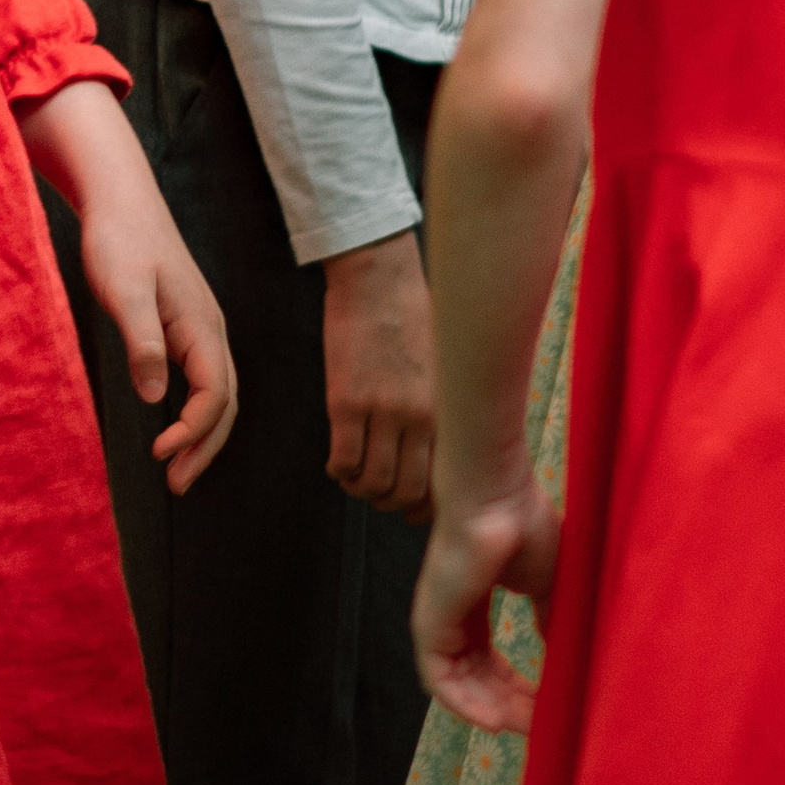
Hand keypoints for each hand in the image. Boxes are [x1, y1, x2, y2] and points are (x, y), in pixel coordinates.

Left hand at [15, 81, 237, 493]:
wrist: (120, 200)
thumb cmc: (120, 241)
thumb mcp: (125, 291)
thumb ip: (142, 341)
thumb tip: (156, 395)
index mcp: (202, 327)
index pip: (215, 395)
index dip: (194, 432)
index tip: (161, 454)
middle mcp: (210, 331)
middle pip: (225, 402)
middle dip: (205, 447)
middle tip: (176, 486)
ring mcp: (200, 328)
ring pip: (217, 393)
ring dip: (201, 434)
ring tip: (176, 470)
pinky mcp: (184, 325)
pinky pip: (201, 379)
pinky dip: (194, 411)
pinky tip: (171, 426)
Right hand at [322, 230, 434, 517]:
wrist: (379, 278)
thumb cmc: (413, 314)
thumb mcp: (444, 366)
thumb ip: (442, 407)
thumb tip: (435, 447)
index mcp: (447, 410)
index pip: (441, 482)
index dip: (423, 505)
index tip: (410, 506)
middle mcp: (420, 418)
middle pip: (405, 490)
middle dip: (389, 502)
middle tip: (377, 493)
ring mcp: (383, 411)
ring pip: (372, 482)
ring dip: (360, 489)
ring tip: (353, 478)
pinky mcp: (346, 401)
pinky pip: (343, 459)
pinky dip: (338, 471)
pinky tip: (337, 462)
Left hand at [412, 475, 560, 732]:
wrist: (499, 497)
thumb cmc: (523, 526)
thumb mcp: (549, 587)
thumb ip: (552, 623)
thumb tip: (569, 658)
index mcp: (475, 608)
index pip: (492, 664)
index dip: (521, 690)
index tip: (550, 708)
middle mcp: (453, 618)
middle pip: (478, 680)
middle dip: (511, 707)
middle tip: (544, 727)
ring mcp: (438, 621)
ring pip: (460, 686)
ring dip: (494, 710)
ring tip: (529, 728)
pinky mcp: (428, 624)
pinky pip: (439, 680)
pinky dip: (466, 705)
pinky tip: (496, 722)